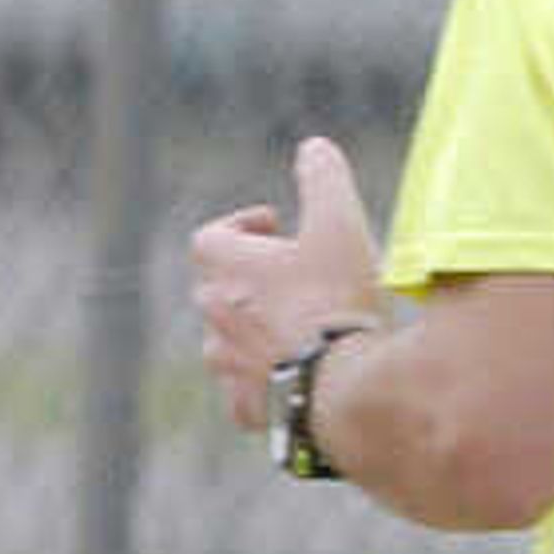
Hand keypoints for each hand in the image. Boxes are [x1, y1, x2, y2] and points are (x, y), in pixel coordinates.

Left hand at [191, 131, 388, 434]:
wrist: (343, 385)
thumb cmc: (337, 299)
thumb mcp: (339, 222)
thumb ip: (323, 177)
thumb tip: (313, 147)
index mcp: (227, 268)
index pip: (210, 237)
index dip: (240, 226)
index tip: (276, 226)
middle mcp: (214, 316)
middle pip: (216, 288)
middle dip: (250, 278)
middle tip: (293, 274)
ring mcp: (227, 366)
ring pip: (226, 342)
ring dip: (254, 330)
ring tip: (298, 328)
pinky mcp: (249, 406)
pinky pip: (243, 394)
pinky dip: (262, 384)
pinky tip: (293, 380)